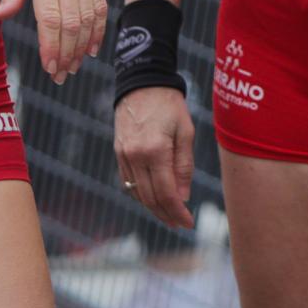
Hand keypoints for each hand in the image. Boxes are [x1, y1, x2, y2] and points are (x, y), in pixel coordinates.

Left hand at [0, 0, 106, 82]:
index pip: (51, 19)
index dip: (51, 47)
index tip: (49, 67)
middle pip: (72, 24)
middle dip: (67, 54)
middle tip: (60, 75)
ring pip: (89, 19)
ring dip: (82, 47)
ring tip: (74, 66)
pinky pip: (101, 6)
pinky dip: (98, 29)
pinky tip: (92, 46)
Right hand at [113, 86, 196, 228]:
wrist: (142, 83)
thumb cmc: (170, 105)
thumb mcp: (185, 132)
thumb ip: (184, 166)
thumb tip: (183, 197)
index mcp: (155, 150)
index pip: (166, 193)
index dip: (178, 212)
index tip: (189, 223)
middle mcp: (135, 156)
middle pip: (150, 198)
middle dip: (166, 215)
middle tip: (180, 224)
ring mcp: (123, 156)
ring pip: (137, 193)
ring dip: (153, 208)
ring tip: (169, 216)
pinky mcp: (118, 153)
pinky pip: (129, 183)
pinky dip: (141, 194)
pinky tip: (154, 199)